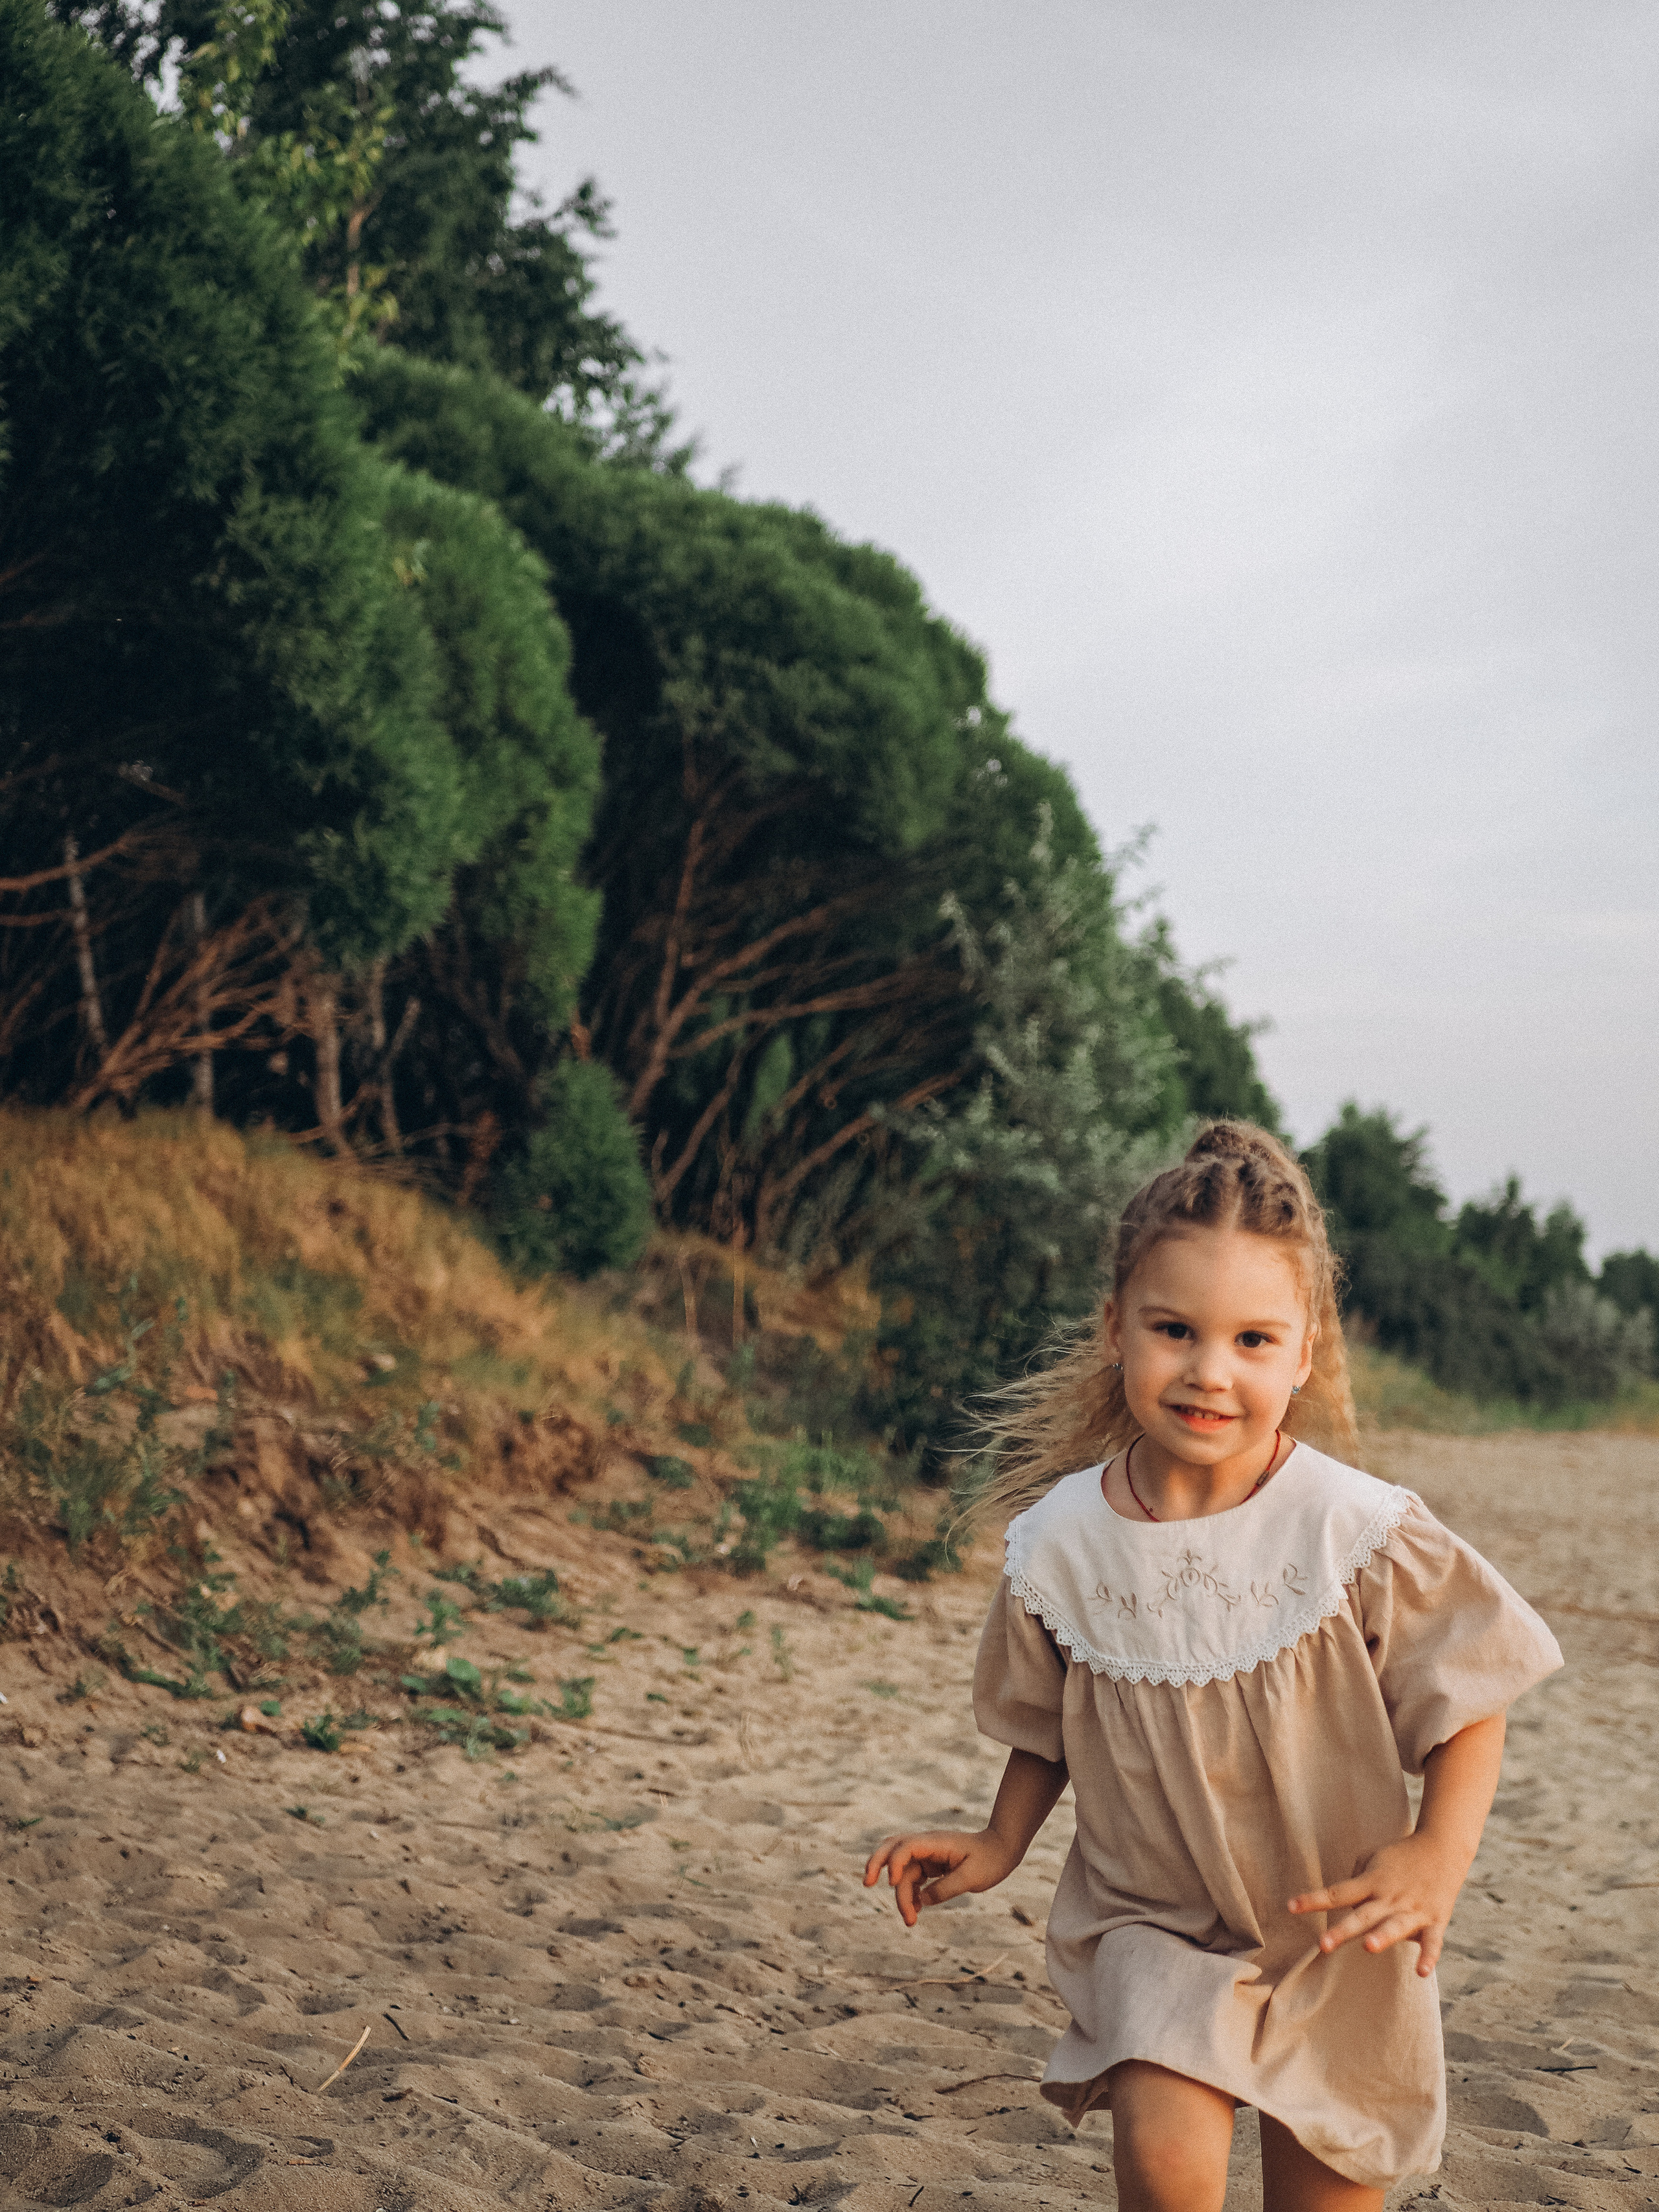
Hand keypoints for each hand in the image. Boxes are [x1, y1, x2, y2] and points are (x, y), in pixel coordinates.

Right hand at [862, 1827, 1018, 1927]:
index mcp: (935, 1843)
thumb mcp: (971, 1878)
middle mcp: (927, 1846)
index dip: (894, 1863)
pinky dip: (909, 1894)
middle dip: (876, 1864)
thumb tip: (921, 1901)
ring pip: (902, 1871)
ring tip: (909, 1920)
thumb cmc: (990, 1860)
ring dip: (899, 1893)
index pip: (906, 1847)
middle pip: (892, 1848)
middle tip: (867, 1884)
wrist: (1002, 1849)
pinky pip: (912, 1878)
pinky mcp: (931, 1865)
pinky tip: (916, 1911)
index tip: (891, 1884)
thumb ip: (945, 1889)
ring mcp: (927, 1855)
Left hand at [1288, 1832, 1465, 1975]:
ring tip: (1369, 1947)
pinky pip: (1432, 1942)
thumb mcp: (1372, 1858)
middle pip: (1362, 1915)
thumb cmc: (1401, 1856)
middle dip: (1343, 1931)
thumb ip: (1355, 1879)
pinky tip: (1421, 1972)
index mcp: (1371, 1882)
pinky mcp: (1435, 1920)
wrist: (1442, 1847)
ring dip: (1382, 1937)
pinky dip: (1428, 1956)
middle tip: (1323, 1944)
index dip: (1313, 1900)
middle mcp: (1389, 1897)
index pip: (1338, 1892)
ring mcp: (1412, 1909)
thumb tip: (1342, 1903)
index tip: (1290, 1907)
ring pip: (1394, 1926)